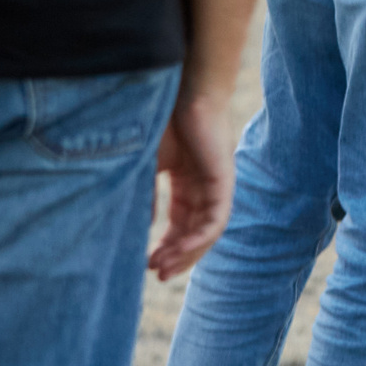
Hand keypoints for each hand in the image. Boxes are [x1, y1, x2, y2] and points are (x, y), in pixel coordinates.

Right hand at [149, 87, 234, 279]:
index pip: (181, 226)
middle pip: (194, 234)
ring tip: (164, 268)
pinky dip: (201, 238)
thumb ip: (146, 194)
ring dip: (187, 253)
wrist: (184, 90)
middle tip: (156, 275)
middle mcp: (204, 188)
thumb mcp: (148, 164)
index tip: (146, 264)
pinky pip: (217, 220)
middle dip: (176, 257)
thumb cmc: (164, 120)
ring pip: (207, 232)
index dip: (165, 247)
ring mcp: (216, 185)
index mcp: (188, 185)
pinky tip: (182, 251)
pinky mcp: (224, 181)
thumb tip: (142, 228)